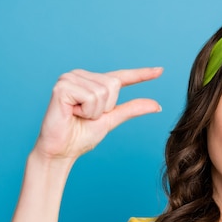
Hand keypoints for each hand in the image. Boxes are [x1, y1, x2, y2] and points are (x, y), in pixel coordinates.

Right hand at [34, 67, 162, 160]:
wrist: (61, 151)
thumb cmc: (81, 136)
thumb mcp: (111, 120)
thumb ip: (131, 109)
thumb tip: (157, 105)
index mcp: (93, 82)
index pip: (121, 77)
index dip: (142, 74)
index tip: (160, 71)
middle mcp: (80, 75)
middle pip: (113, 85)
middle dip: (105, 108)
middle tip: (87, 116)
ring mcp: (69, 78)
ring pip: (103, 92)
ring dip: (94, 112)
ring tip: (78, 115)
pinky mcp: (62, 87)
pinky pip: (90, 97)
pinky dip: (85, 111)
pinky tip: (71, 113)